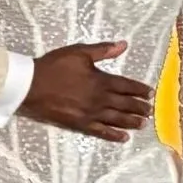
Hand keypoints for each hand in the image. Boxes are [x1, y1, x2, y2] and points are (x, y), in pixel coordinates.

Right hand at [21, 41, 154, 142]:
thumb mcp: (79, 52)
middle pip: (125, 104)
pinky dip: (113, 135)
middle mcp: (99, 99)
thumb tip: (123, 45)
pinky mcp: (80, 124)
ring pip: (117, 119)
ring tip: (143, 124)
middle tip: (150, 111)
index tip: (150, 93)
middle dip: (139, 107)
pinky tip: (123, 138)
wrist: (31, 86)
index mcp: (101, 80)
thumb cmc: (54, 66)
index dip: (139, 89)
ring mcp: (90, 114)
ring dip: (131, 122)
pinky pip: (101, 132)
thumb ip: (103, 50)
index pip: (126, 86)